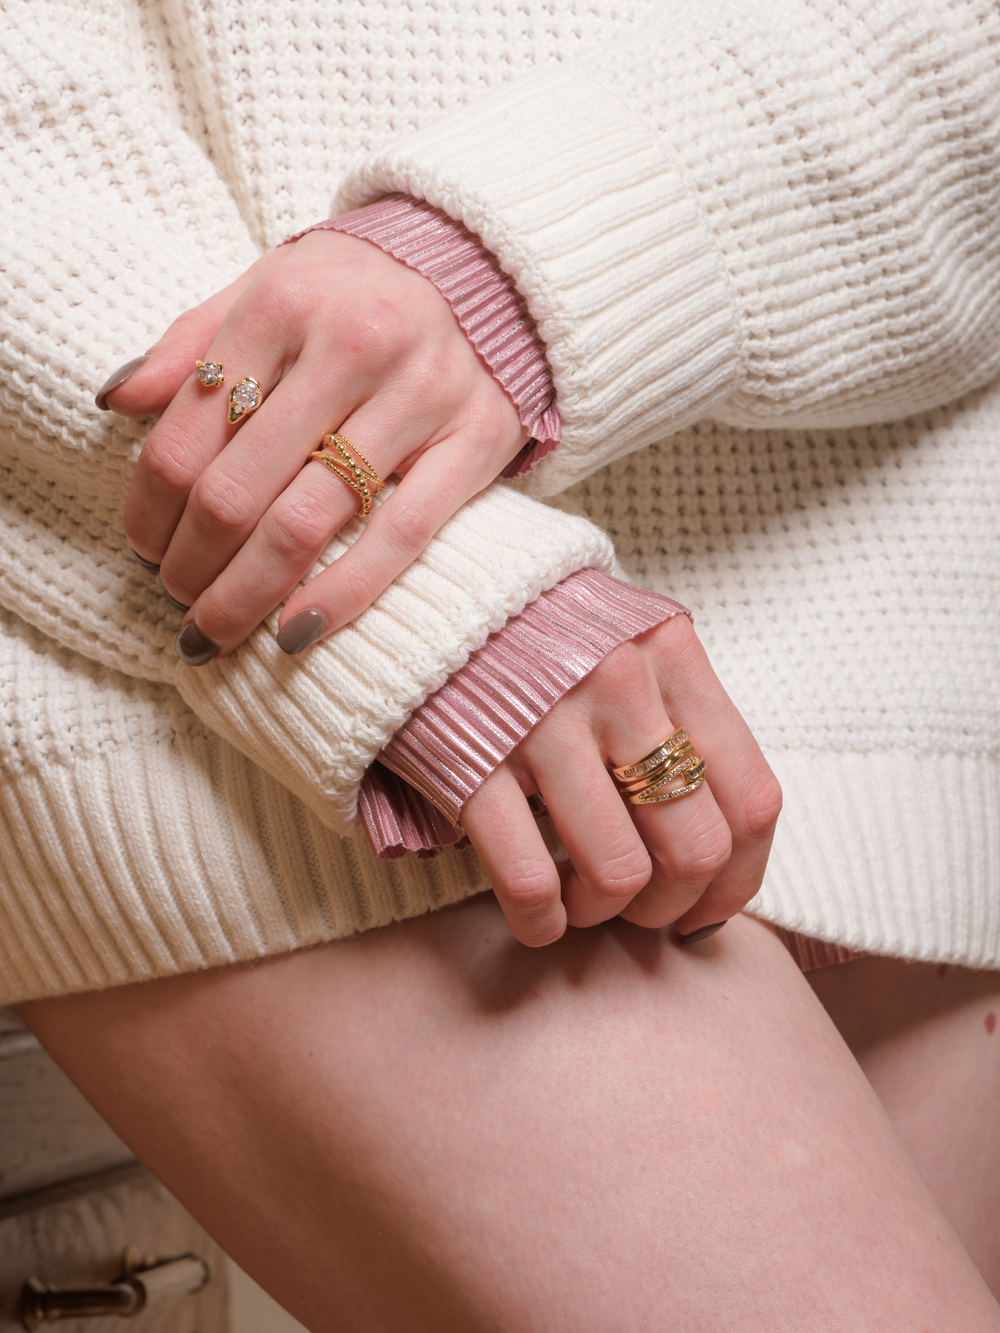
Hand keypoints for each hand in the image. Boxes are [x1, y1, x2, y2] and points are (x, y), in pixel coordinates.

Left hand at [110, 230, 525, 659]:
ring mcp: (418, 397)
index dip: (150, 507)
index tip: (144, 548)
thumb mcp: (271, 287)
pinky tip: (295, 632)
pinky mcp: (474, 442)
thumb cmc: (362, 292)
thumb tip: (117, 402)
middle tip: (177, 597)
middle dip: (191, 563)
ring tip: (214, 630)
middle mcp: (351, 345)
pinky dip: (342, 594)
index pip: (188, 431)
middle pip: (237, 488)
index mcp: (284, 303)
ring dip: (245, 593)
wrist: (494, 270)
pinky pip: (400, 537)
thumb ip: (193, 341)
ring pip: (307, 522)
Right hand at [461, 613, 781, 945]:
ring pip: (618, 873)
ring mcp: (545, 721)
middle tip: (640, 911)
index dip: (740, 878)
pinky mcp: (472, 759)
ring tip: (578, 902)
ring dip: (602, 913)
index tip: (709, 907)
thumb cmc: (528, 626)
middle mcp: (620, 683)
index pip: (752, 798)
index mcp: (670, 652)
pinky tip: (535, 914)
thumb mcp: (619, 637)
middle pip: (695, 847)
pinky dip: (540, 921)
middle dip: (672, 906)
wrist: (409, 580)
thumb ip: (671, 710)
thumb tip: (716, 829)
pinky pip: (529, 878)